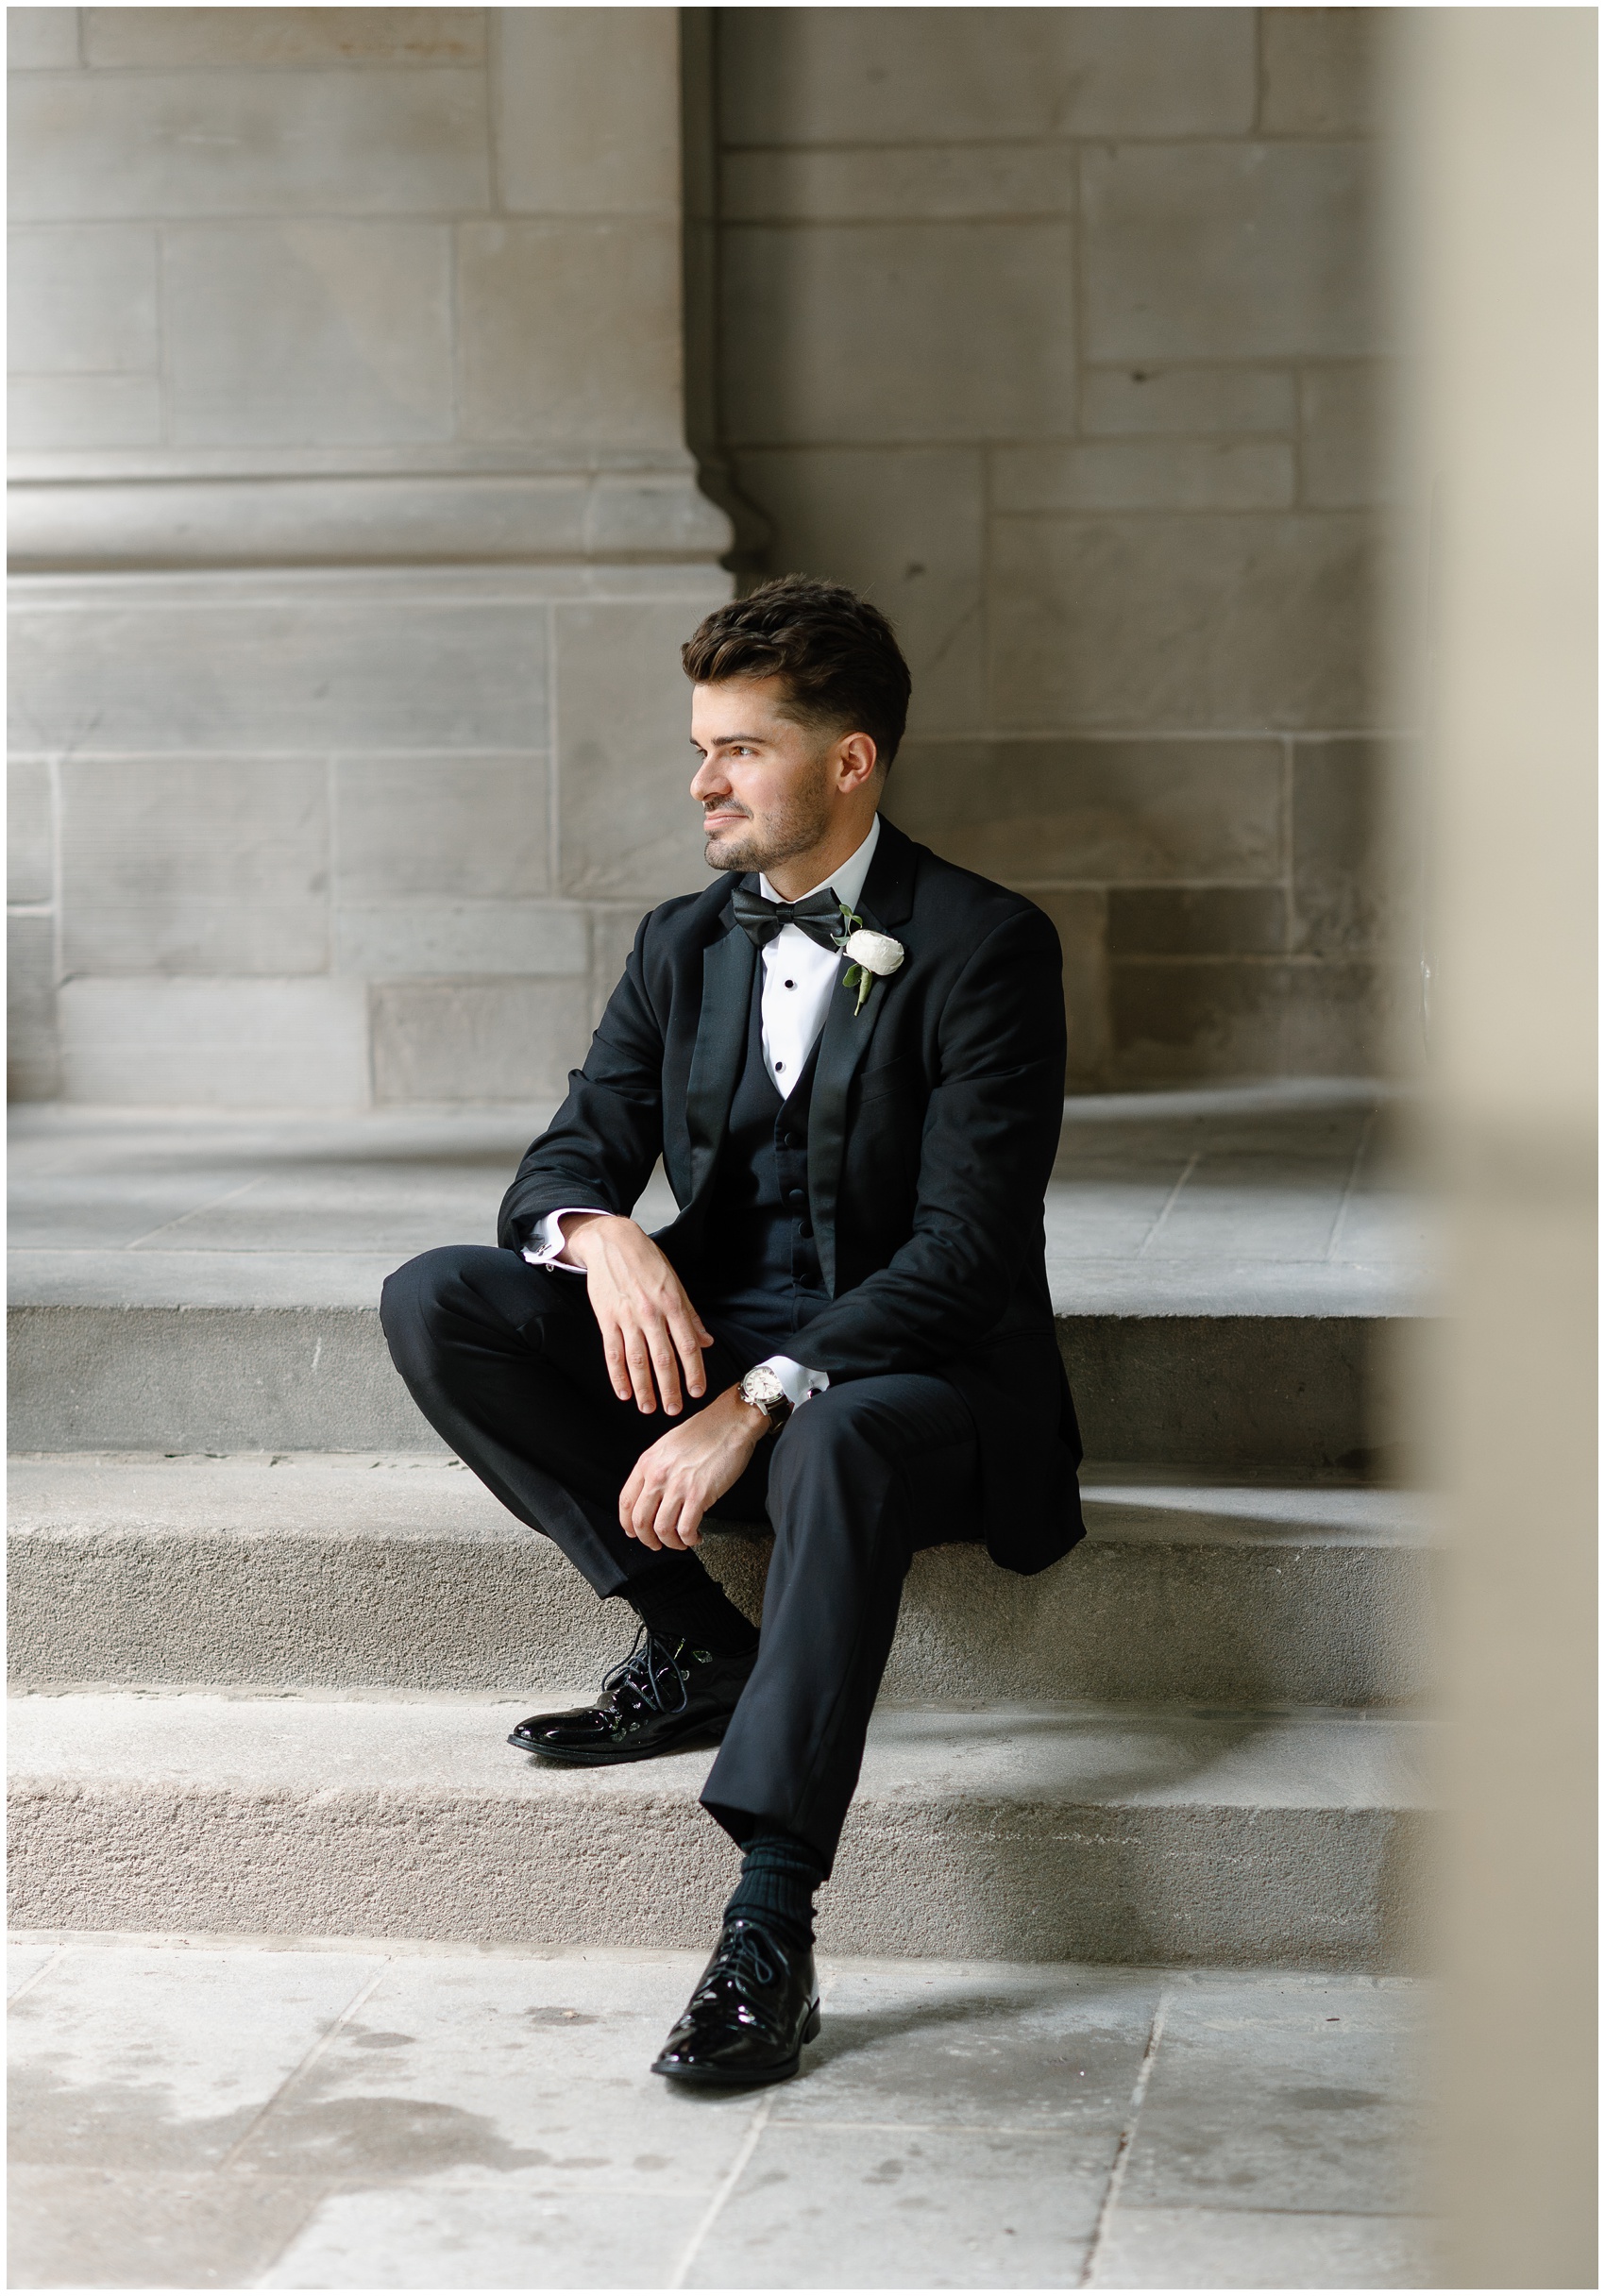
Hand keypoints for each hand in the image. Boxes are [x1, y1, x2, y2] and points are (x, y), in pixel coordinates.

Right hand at [563, 1213, 712, 1415]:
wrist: (611, 1242)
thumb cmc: (647, 1261)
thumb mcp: (676, 1283)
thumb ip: (691, 1315)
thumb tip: (707, 1342)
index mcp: (672, 1304)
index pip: (688, 1345)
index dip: (694, 1371)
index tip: (697, 1391)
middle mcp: (651, 1314)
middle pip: (663, 1359)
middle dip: (669, 1388)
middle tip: (674, 1410)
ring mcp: (627, 1318)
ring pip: (637, 1361)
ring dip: (644, 1388)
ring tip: (649, 1408)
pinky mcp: (606, 1319)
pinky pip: (612, 1353)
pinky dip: (617, 1375)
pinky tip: (624, 1392)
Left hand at [619, 1386, 770, 1550]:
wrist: (731, 1422)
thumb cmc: (705, 1431)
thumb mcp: (667, 1446)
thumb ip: (655, 1468)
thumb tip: (651, 1495)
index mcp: (647, 1462)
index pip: (626, 1502)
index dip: (628, 1524)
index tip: (634, 1532)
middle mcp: (658, 1475)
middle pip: (640, 1520)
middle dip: (647, 1539)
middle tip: (657, 1544)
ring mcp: (678, 1486)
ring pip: (662, 1529)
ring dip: (670, 1542)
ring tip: (680, 1542)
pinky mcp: (699, 1495)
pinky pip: (686, 1528)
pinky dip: (689, 1538)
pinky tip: (695, 1536)